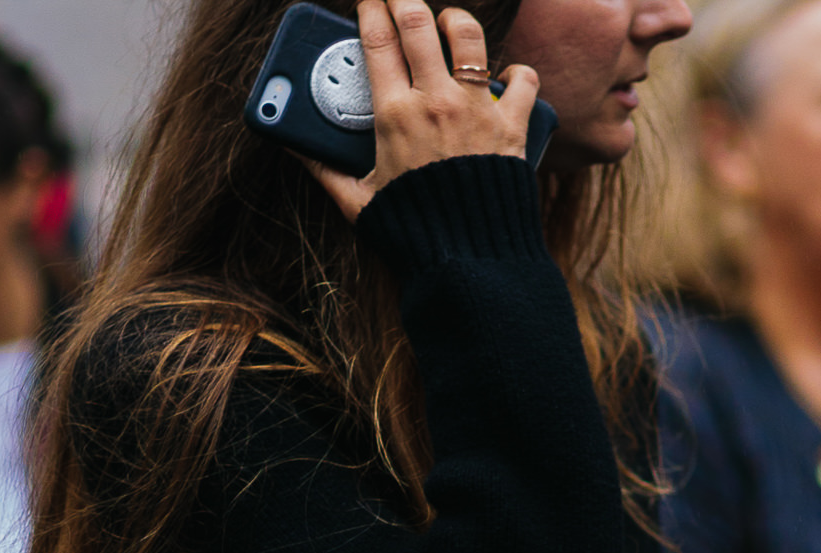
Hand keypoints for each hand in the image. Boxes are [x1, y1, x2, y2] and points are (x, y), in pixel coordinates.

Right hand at [305, 0, 540, 221]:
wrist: (467, 258)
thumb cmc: (410, 232)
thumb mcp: (358, 203)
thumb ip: (325, 171)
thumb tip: (297, 151)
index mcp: (394, 116)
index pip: (377, 41)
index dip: (370, 11)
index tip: (367, 1)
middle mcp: (436, 101)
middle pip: (419, 23)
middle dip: (405, 0)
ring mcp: (477, 109)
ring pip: (469, 36)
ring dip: (456, 21)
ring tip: (448, 22)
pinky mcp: (513, 124)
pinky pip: (523, 79)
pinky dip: (517, 72)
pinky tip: (508, 76)